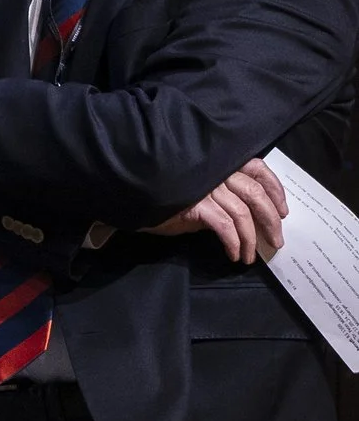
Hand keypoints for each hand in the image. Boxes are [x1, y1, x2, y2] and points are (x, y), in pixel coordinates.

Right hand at [147, 158, 287, 264]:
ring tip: (250, 256)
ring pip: (242, 213)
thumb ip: (228, 198)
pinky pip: (225, 226)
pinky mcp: (195, 204)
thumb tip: (257, 218)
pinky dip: (234, 242)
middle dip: (270, 221)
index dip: (275, 190)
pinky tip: (234, 254)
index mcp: (221, 164)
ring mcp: (205, 187)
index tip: (283, 212)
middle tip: (276, 241)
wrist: (138, 205)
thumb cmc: (171, 199)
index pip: (258, 170)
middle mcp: (216, 171)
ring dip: (251, 239)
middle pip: (255, 194)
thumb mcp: (205, 194)